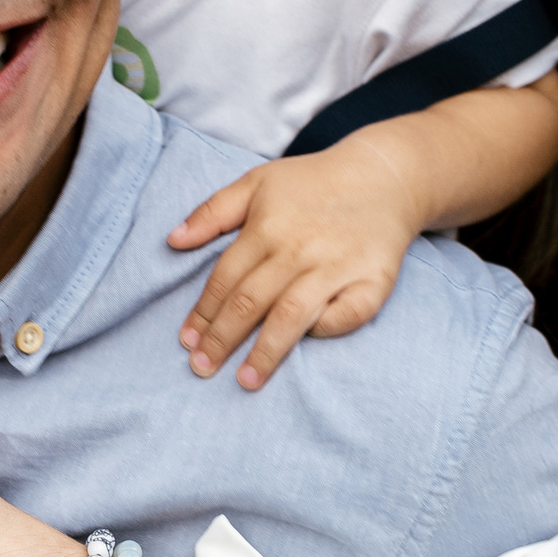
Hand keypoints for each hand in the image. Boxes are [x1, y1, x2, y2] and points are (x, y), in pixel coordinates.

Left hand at [167, 139, 420, 388]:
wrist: (384, 176)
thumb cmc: (312, 184)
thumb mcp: (257, 183)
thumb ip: (213, 212)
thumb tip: (172, 241)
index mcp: (267, 227)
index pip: (225, 278)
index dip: (203, 312)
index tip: (186, 340)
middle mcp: (299, 249)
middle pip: (251, 302)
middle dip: (222, 339)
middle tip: (202, 367)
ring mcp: (337, 267)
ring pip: (292, 316)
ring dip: (265, 352)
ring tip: (245, 380)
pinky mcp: (372, 282)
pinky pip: (345, 317)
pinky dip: (325, 330)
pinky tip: (305, 344)